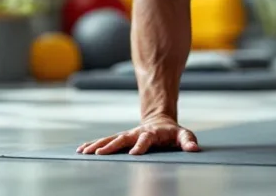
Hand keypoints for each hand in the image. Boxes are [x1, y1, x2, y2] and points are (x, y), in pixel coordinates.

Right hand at [76, 116, 200, 155]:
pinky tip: (81, 150)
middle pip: (122, 138)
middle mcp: (136, 133)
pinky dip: (93, 144)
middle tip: (99, 153)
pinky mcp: (120, 138)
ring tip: (85, 152)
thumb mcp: (184, 135)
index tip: (134, 154)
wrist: (160, 121)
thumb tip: (194, 149)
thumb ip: (188, 141)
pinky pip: (105, 141)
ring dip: (97, 144)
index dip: (141, 146)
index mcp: (152, 133)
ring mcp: (127, 135)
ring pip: (110, 139)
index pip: (146, 139)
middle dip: (111, 146)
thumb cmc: (172, 132)